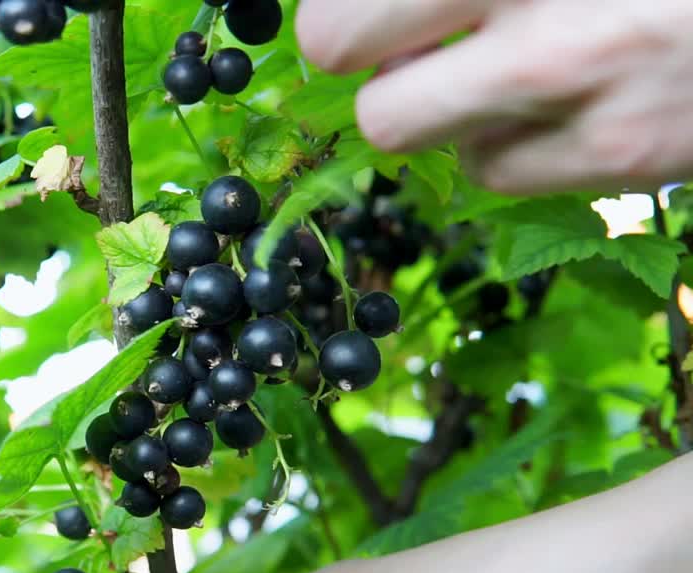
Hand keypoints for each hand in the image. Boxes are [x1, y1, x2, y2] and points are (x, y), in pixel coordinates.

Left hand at [292, 0, 692, 193]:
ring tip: (487, 56)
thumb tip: (359, 7)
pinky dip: (499, 136)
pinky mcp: (621, 156)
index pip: (342, 13)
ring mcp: (581, 91)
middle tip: (400, 31)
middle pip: (338, 50)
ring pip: (400, 125)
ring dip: (424, 95)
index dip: (343, 3)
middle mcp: (547, 17)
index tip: (374, 7)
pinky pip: (490, 169)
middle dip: (354, 44)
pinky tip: (551, 95)